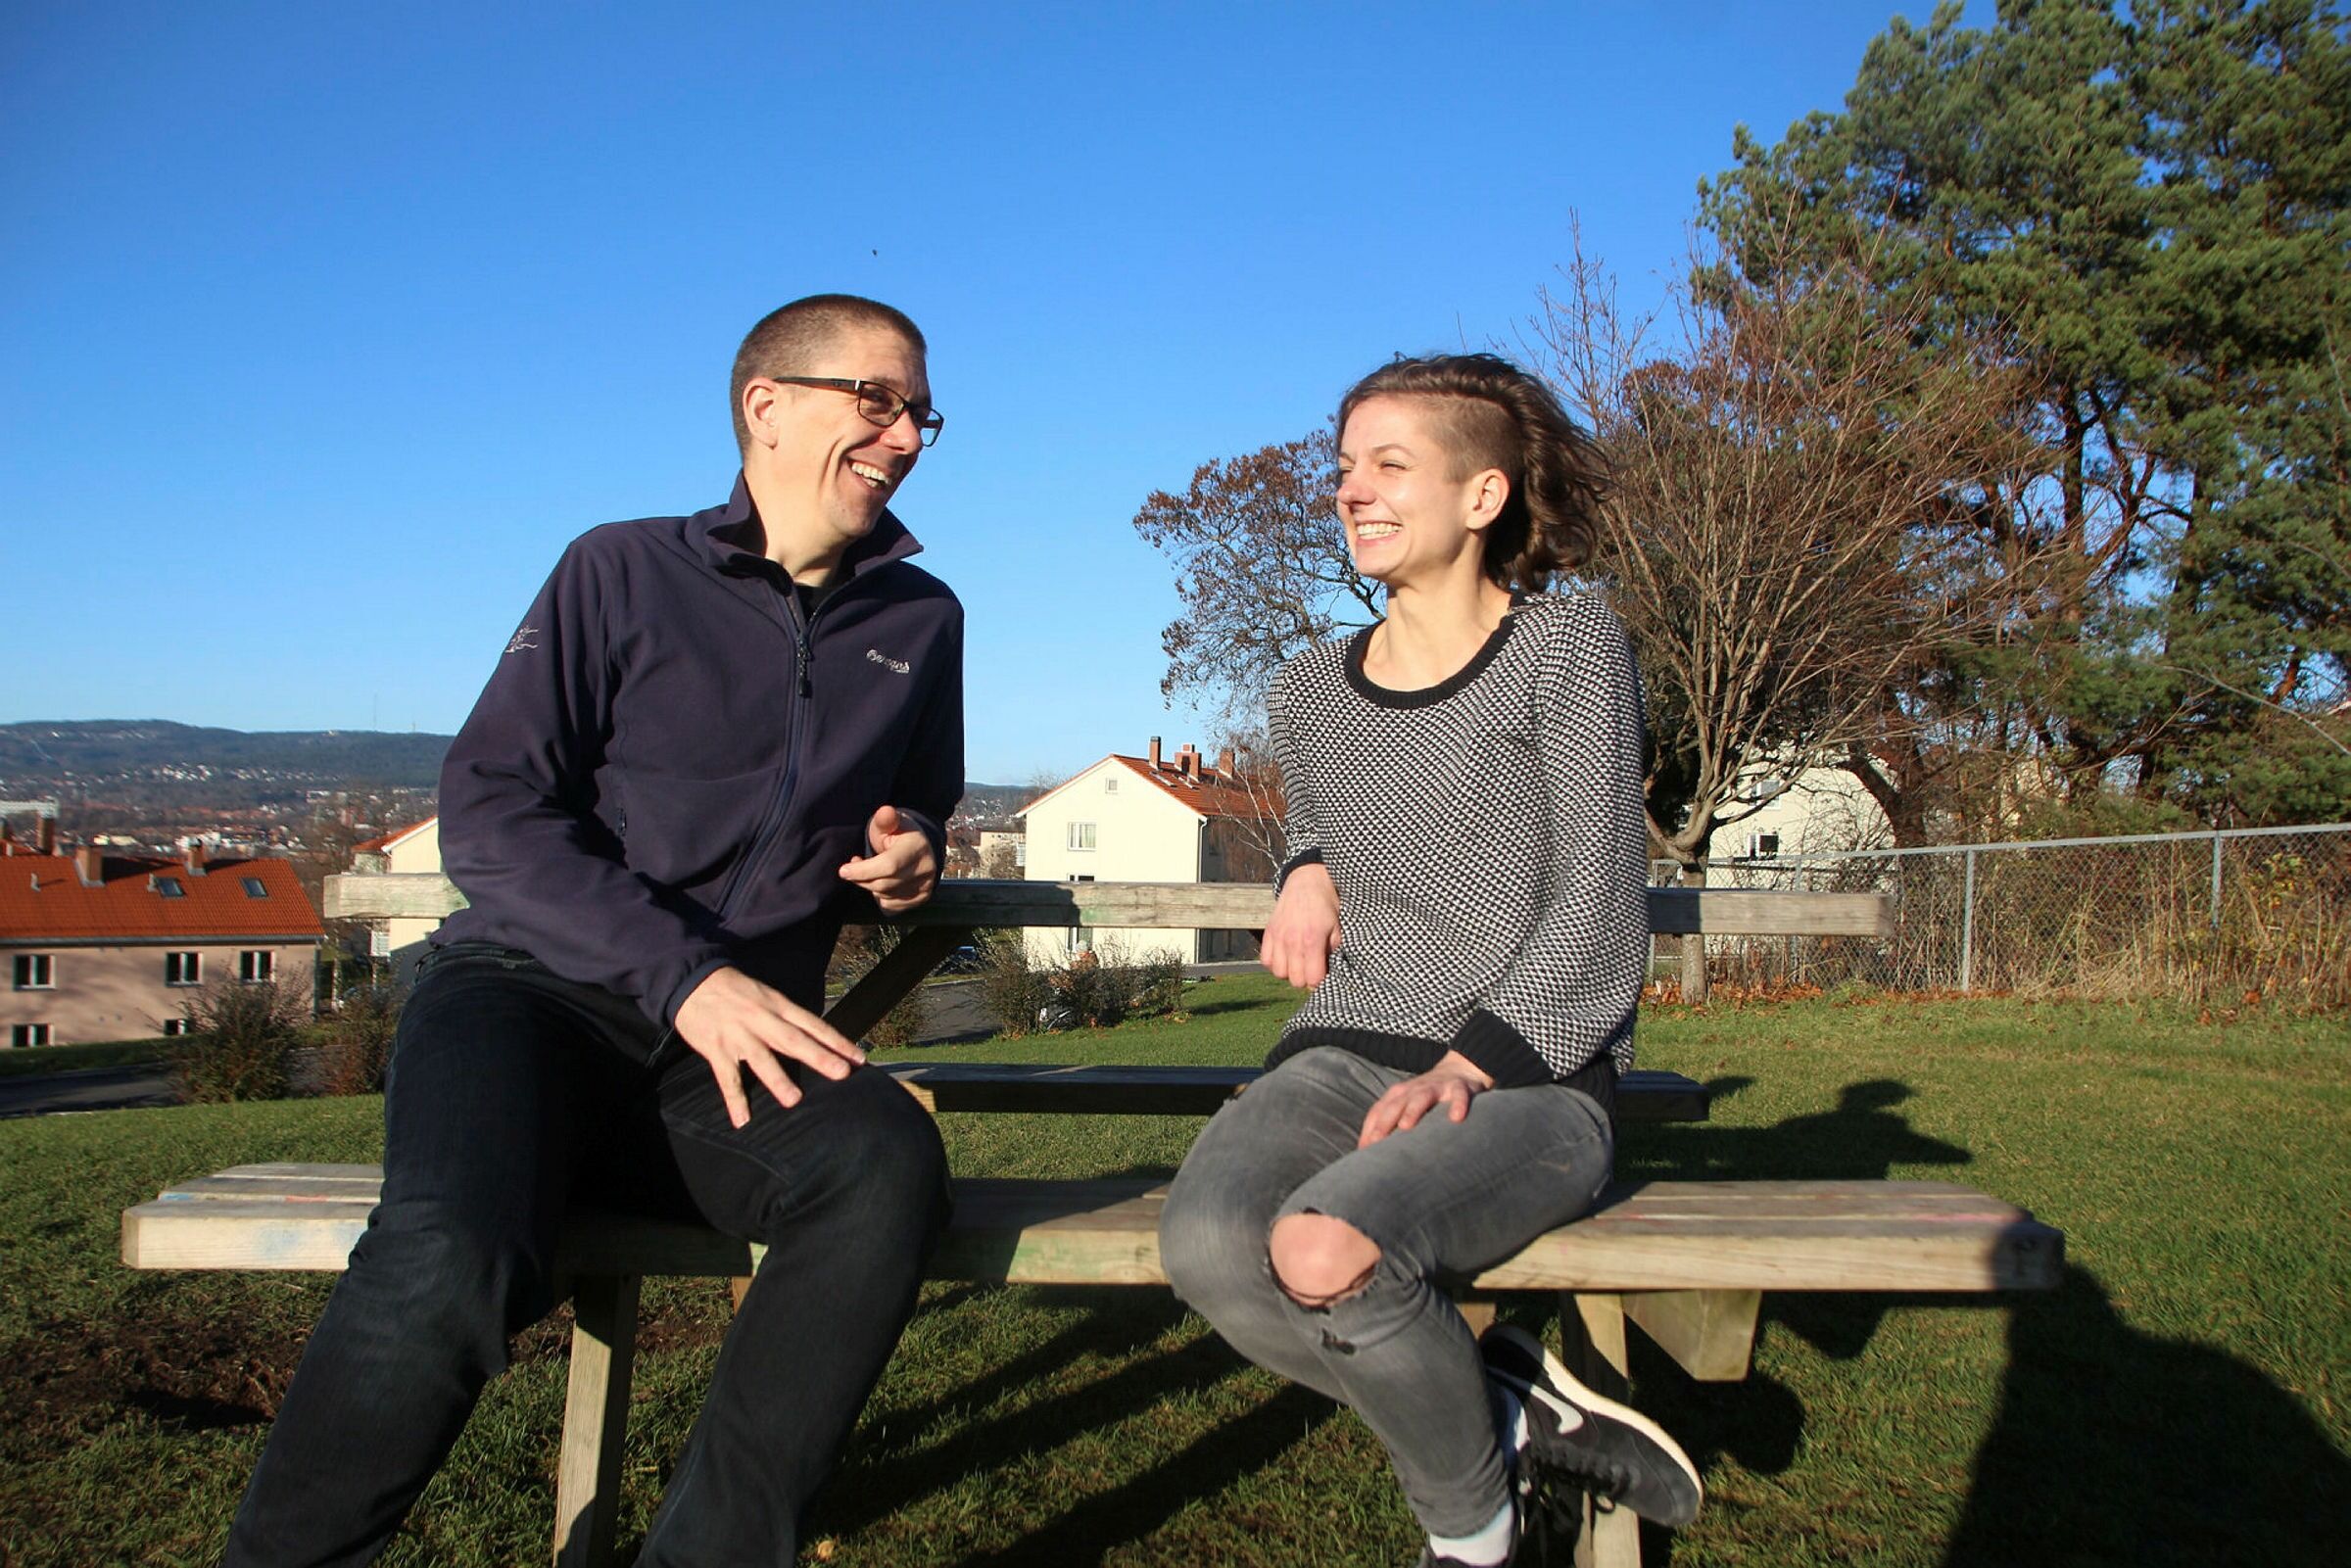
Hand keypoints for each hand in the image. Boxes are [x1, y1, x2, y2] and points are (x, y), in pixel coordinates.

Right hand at [675, 965, 864, 1127]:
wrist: (691, 980)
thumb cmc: (734, 990)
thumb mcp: (766, 995)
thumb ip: (787, 1017)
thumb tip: (813, 1038)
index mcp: (778, 1005)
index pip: (813, 1025)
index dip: (837, 1041)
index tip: (859, 1058)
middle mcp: (762, 1020)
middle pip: (794, 1040)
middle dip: (819, 1056)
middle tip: (841, 1073)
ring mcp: (739, 1036)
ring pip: (762, 1059)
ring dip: (778, 1080)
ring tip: (794, 1100)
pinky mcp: (716, 1049)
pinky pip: (727, 1079)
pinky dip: (735, 1100)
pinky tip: (743, 1120)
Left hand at [839, 804, 938, 913]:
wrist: (922, 847)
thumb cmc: (899, 833)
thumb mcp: (890, 823)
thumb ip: (885, 819)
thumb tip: (885, 811)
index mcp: (917, 848)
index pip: (888, 865)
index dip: (863, 870)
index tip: (843, 870)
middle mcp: (925, 869)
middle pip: (883, 884)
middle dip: (862, 879)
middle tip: (852, 868)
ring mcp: (925, 886)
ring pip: (885, 897)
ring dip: (870, 887)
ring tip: (868, 872)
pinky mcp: (921, 899)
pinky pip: (891, 907)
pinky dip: (880, 898)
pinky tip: (880, 883)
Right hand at [1263, 861, 1340, 987]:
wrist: (1308, 881)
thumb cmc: (1327, 905)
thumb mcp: (1338, 928)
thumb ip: (1333, 951)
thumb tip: (1328, 972)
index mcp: (1312, 940)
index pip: (1312, 979)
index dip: (1320, 982)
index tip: (1324, 975)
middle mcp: (1292, 941)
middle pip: (1295, 980)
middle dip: (1305, 979)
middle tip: (1312, 968)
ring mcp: (1278, 937)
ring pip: (1279, 973)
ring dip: (1289, 972)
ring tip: (1299, 962)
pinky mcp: (1269, 932)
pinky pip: (1265, 961)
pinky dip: (1275, 963)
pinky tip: (1286, 956)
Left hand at [1357, 1052, 1493, 1147]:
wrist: (1459, 1071)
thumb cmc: (1427, 1097)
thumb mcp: (1407, 1106)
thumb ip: (1392, 1126)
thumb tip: (1372, 1153)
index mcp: (1398, 1095)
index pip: (1378, 1111)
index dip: (1369, 1129)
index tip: (1363, 1150)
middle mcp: (1413, 1090)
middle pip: (1395, 1105)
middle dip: (1384, 1123)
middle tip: (1376, 1142)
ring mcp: (1436, 1088)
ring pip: (1421, 1098)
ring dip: (1412, 1111)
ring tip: (1405, 1126)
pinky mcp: (1459, 1087)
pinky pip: (1458, 1096)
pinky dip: (1457, 1105)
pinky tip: (1456, 1118)